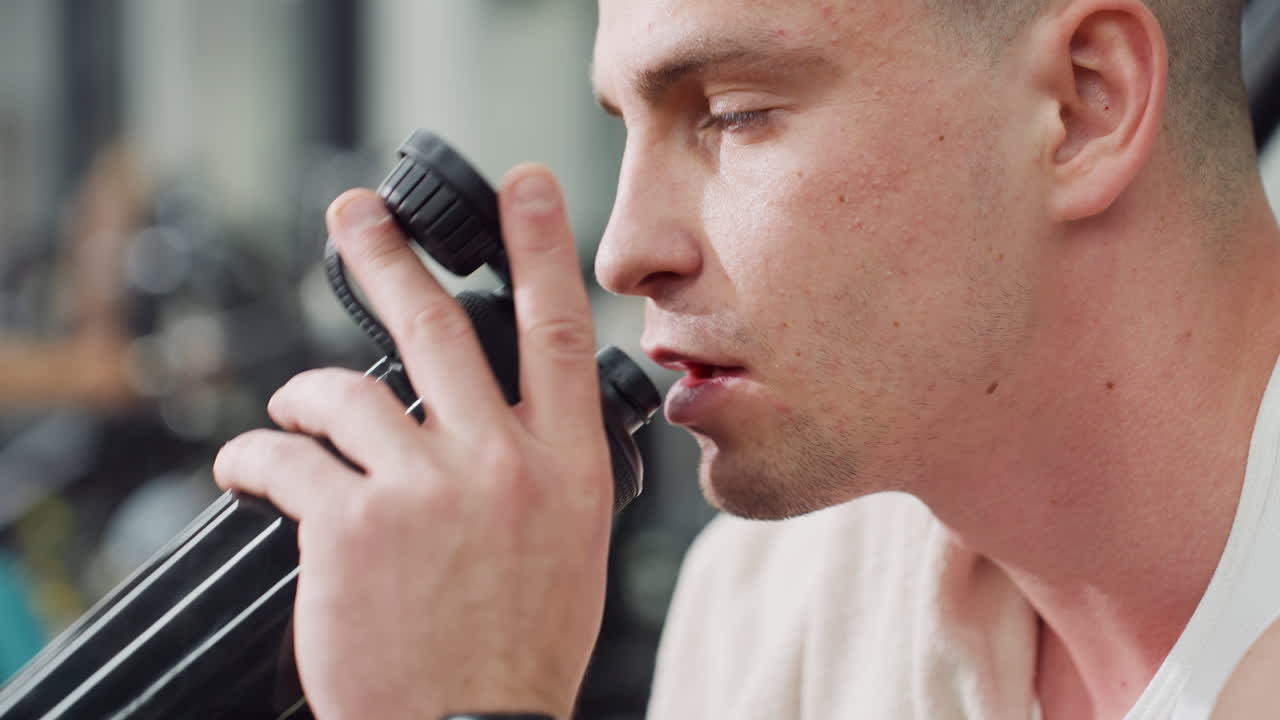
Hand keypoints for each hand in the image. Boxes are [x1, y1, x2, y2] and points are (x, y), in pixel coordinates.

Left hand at [213, 166, 610, 719]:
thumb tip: (503, 425)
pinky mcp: (350, 526)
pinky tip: (244, 467)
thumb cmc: (519, 653)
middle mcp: (500, 464)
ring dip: (303, 393)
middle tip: (355, 215)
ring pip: (346, 392)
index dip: (541, 248)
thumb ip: (543, 474)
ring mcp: (425, 489)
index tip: (526, 188)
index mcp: (566, 468)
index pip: (557, 333)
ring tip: (289, 408)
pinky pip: (284, 458)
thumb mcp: (568, 550)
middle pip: (438, 328)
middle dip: (389, 258)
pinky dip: (253, 456)